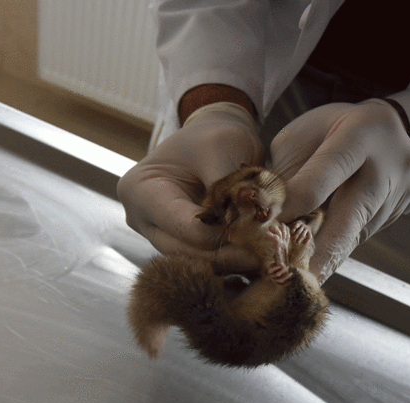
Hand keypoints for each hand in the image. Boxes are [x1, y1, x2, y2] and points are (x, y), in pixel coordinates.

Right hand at [117, 102, 262, 266]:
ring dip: (233, 260)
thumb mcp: (221, 150)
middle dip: (228, 254)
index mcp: (141, 191)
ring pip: (198, 260)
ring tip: (268, 255)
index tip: (261, 235)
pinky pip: (206, 259)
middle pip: (186, 251)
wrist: (213, 138)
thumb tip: (253, 225)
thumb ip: (230, 188)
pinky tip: (261, 254)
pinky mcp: (180, 244)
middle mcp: (143, 219)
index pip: (183, 226)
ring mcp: (160, 235)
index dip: (222, 234)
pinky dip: (232, 257)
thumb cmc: (213, 136)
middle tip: (268, 255)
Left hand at [270, 99, 409, 282]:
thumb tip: (266, 215)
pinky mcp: (398, 214)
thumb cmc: (334, 128)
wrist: (391, 128)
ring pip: (354, 237)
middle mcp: (386, 167)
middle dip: (315, 256)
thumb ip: (289, 172)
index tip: (265, 228)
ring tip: (294, 275)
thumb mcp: (304, 135)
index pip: (321, 180)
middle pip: (347, 221)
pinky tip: (315, 260)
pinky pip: (361, 237)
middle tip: (289, 282)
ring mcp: (398, 194)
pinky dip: (335, 249)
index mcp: (359, 136)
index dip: (291, 208)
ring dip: (322, 258)